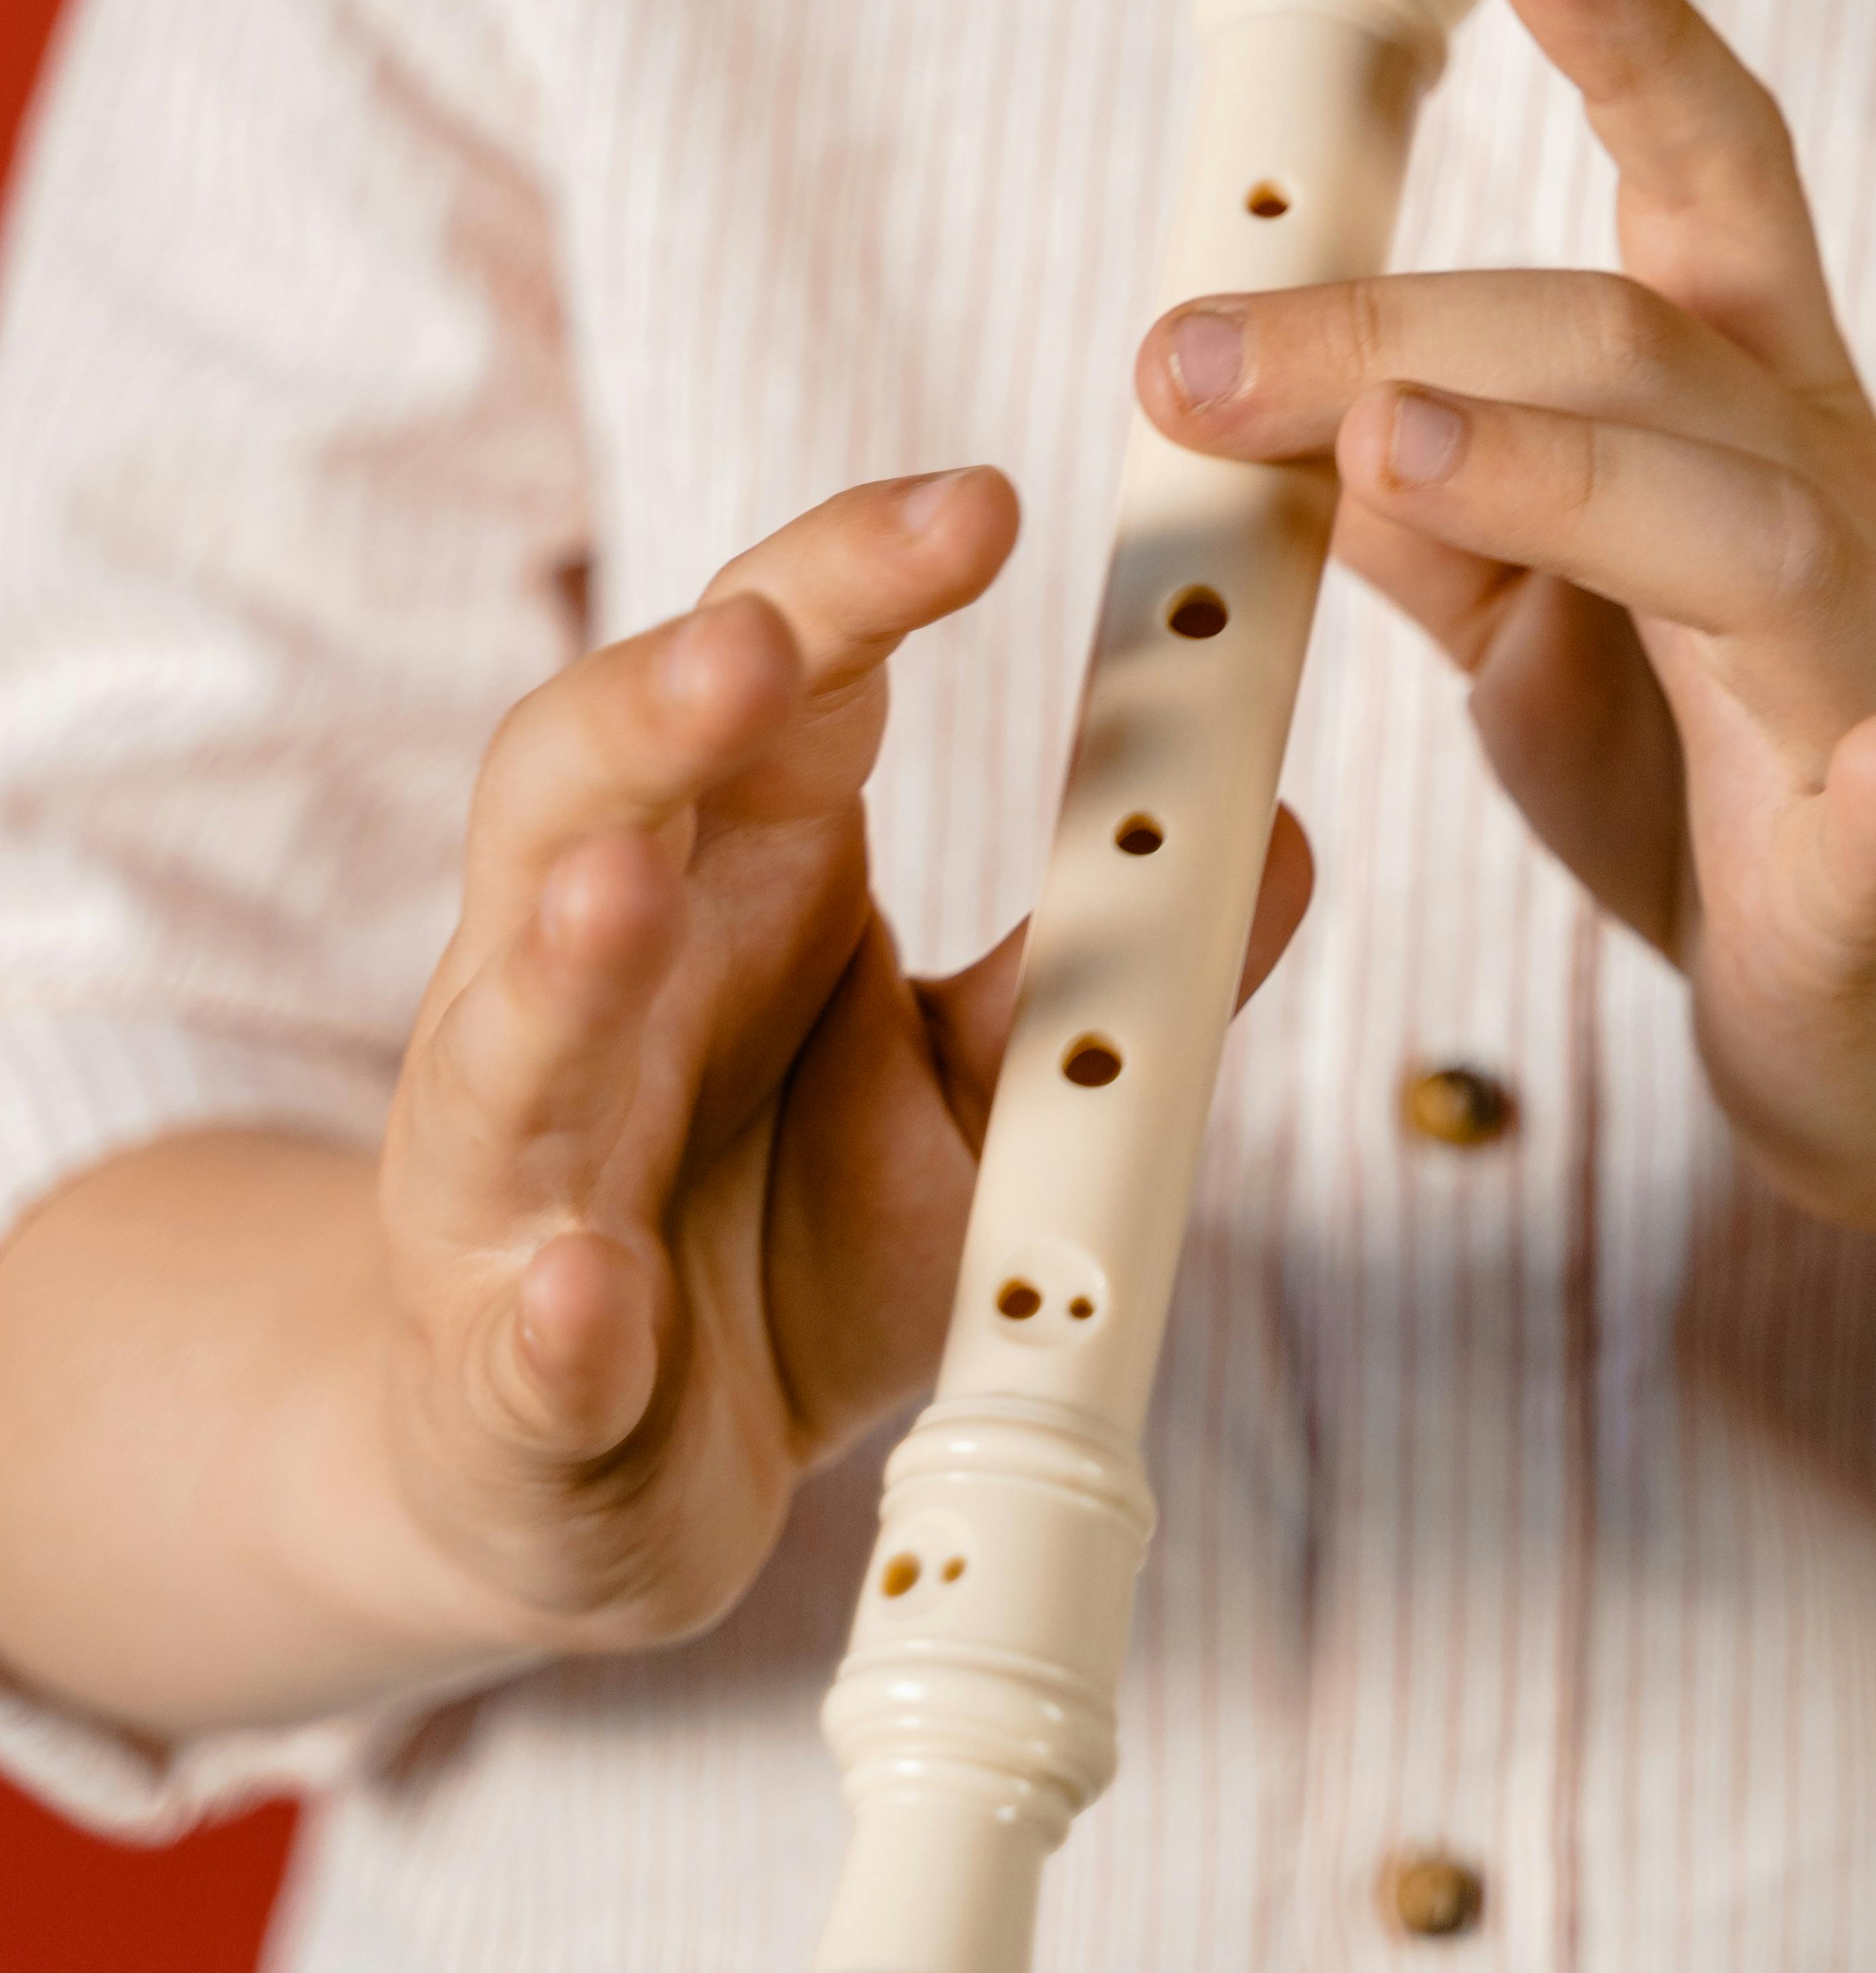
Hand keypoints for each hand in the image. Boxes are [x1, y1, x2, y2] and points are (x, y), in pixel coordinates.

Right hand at [376, 472, 1309, 1654]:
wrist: (600, 1471)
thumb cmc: (785, 1229)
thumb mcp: (974, 1086)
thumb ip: (1093, 963)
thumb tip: (1274, 823)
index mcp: (716, 872)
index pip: (767, 673)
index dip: (852, 577)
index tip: (987, 501)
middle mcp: (573, 976)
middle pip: (579, 789)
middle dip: (656, 708)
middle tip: (758, 642)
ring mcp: (511, 1173)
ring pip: (509, 1035)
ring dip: (565, 958)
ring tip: (626, 891)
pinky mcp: (504, 1373)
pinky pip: (519, 1334)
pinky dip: (550, 1310)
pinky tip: (582, 1289)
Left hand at [1137, 0, 1875, 1246]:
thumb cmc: (1736, 795)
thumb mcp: (1548, 631)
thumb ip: (1445, 513)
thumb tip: (1286, 400)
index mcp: (1743, 427)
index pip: (1700, 185)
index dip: (1632, 40)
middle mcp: (1822, 509)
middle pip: (1642, 345)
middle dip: (1409, 324)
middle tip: (1187, 347)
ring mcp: (1875, 685)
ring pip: (1756, 537)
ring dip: (1577, 479)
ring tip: (1408, 449)